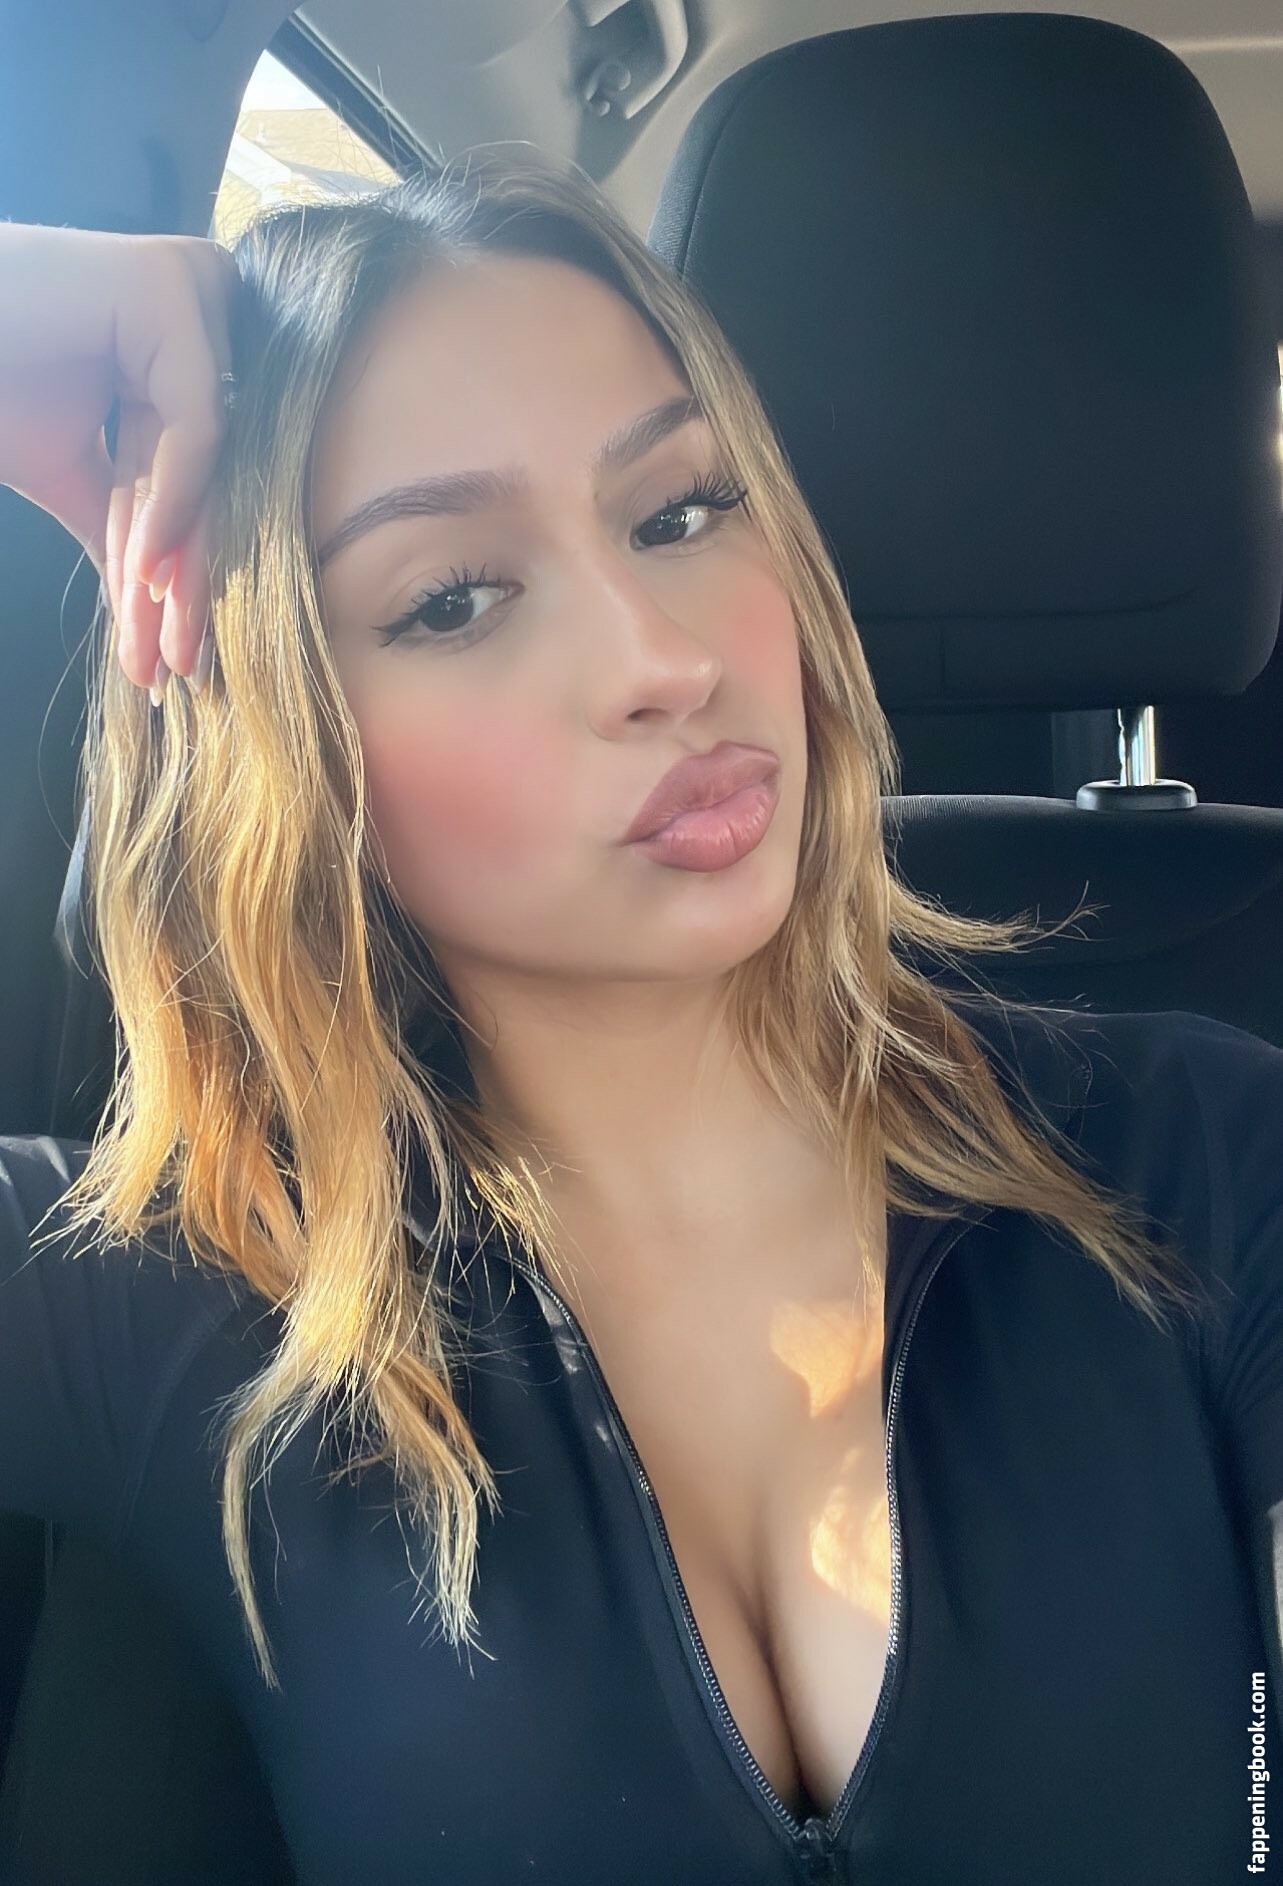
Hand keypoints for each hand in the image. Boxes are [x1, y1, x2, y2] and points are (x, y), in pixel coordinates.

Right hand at [0, 223, 239, 694]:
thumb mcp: (72, 472)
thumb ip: (128, 525)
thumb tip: (159, 605)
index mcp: (183, 351)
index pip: (192, 478)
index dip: (179, 572)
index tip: (172, 657)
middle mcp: (203, 311)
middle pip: (206, 475)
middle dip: (186, 584)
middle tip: (180, 670)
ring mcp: (194, 291)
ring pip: (209, 462)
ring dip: (180, 565)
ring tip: (168, 648)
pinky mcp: (172, 288)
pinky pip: (194, 423)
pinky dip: (174, 500)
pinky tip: (149, 569)